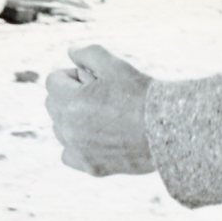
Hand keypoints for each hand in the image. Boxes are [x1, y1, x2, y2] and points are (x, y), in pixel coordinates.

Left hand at [45, 44, 156, 176]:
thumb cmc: (140, 94)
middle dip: (70, 96)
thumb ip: (86, 53)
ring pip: (61, 130)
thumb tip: (70, 52)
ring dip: (72, 120)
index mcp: (70, 102)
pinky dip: (78, 146)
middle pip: (54, 104)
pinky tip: (98, 138)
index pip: (53, 81)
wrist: (167, 129)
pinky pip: (69, 154)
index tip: (94, 79)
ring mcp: (79, 150)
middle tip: (100, 95)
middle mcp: (68, 129)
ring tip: (103, 116)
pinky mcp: (91, 168)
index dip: (73, 76)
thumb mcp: (113, 64)